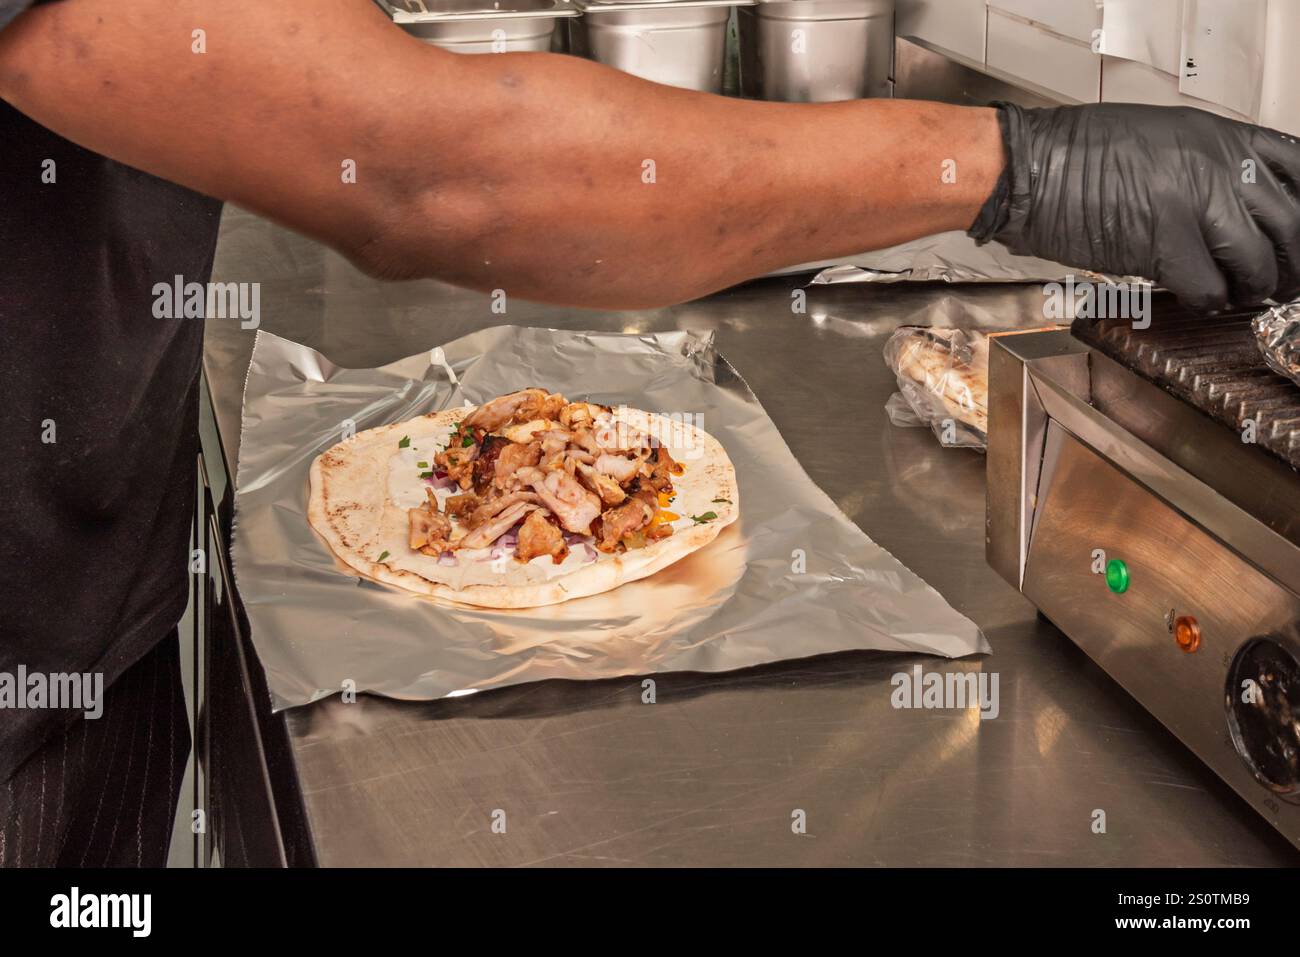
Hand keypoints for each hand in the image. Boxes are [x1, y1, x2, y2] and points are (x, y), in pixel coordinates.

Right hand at [969, 102, 1299, 311]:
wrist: (1031, 169)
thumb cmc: (1075, 153)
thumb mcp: (1161, 137)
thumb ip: (1206, 164)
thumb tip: (1235, 202)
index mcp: (1220, 137)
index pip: (1297, 171)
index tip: (1294, 235)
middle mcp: (1217, 167)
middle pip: (1289, 223)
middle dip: (1289, 261)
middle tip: (1280, 280)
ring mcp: (1194, 206)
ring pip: (1256, 263)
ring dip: (1251, 287)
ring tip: (1239, 293)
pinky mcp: (1164, 246)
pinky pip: (1208, 289)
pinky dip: (1208, 302)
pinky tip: (1199, 299)